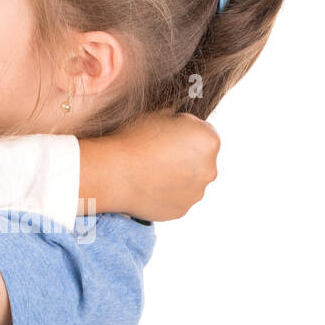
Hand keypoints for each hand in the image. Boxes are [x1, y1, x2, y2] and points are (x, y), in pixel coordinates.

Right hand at [91, 111, 219, 220]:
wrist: (114, 174)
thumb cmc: (132, 140)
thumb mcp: (158, 114)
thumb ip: (178, 120)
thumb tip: (178, 124)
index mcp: (209, 140)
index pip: (203, 132)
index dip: (182, 131)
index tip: (164, 134)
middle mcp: (210, 169)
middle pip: (200, 159)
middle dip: (183, 156)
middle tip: (156, 153)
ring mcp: (196, 193)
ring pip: (189, 181)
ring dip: (175, 176)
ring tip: (148, 171)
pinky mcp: (182, 210)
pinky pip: (176, 198)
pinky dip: (165, 193)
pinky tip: (146, 185)